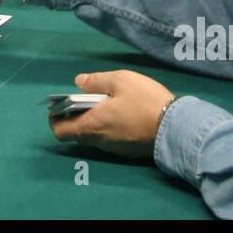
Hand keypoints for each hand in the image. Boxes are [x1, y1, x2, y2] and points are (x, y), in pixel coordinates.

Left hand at [49, 71, 175, 157]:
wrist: (176, 128)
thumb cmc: (145, 101)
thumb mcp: (120, 80)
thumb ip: (96, 81)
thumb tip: (79, 82)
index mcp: (91, 125)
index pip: (60, 131)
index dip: (55, 118)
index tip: (60, 106)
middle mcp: (99, 141)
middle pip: (76, 133)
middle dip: (75, 116)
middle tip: (87, 99)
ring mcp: (113, 149)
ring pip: (93, 136)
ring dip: (93, 121)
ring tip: (105, 103)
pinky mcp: (127, 151)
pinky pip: (108, 139)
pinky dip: (107, 127)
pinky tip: (121, 114)